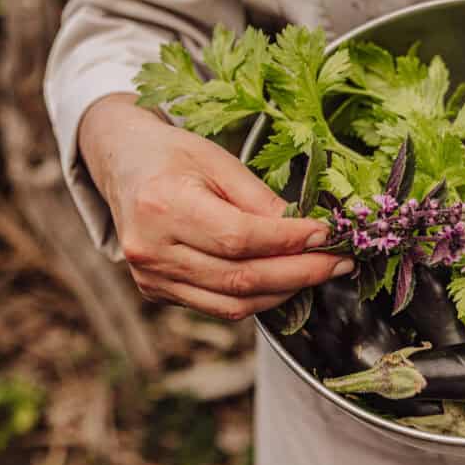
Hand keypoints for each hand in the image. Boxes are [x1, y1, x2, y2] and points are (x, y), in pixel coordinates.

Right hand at [79, 93, 351, 320]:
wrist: (123, 166)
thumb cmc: (174, 157)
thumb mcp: (220, 161)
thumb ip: (261, 201)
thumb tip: (310, 233)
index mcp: (162, 205)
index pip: (239, 237)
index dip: (290, 241)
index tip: (328, 235)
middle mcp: (151, 249)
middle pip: (240, 278)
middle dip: (301, 274)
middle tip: (340, 263)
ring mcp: (151, 278)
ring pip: (234, 303)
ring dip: (286, 292)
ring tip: (321, 273)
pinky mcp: (158, 293)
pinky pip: (220, 307)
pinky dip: (260, 299)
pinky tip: (287, 281)